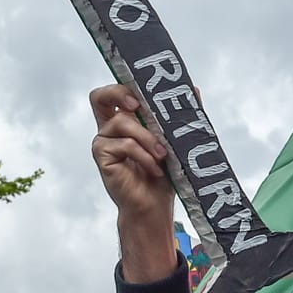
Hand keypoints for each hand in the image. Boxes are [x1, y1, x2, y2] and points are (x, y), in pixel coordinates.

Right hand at [89, 83, 178, 282]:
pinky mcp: (102, 157)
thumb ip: (179, 116)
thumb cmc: (164, 174)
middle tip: (139, 105)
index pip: (113, 94)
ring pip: (123, 123)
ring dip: (148, 138)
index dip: (122, 85)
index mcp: (124, 120)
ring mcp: (103, 142)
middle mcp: (109, 128)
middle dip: (120, 94)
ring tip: (164, 156)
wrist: (154, 206)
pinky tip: (155, 169)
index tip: (143, 91)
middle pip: (100, 97)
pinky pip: (124, 145)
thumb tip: (193, 89)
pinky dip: (144, 156)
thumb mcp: (175, 141)